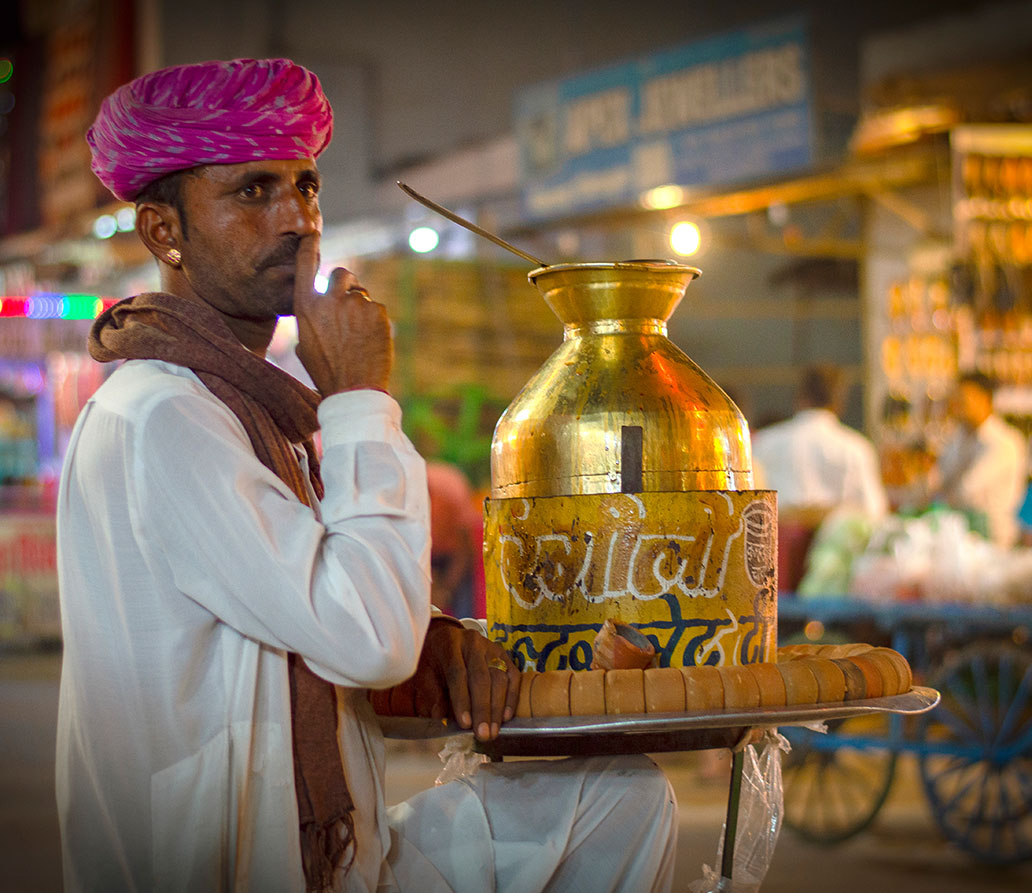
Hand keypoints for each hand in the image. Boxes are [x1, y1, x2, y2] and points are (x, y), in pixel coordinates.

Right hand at [293, 235, 392, 394]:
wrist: (354, 389)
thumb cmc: (326, 371)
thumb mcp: (306, 343)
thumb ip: (312, 318)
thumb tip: (322, 306)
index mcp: (305, 307)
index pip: (305, 266)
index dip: (309, 247)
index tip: (312, 234)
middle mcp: (329, 299)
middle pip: (341, 274)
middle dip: (347, 284)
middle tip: (350, 305)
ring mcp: (354, 304)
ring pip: (362, 296)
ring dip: (362, 310)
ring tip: (358, 338)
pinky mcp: (377, 311)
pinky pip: (376, 309)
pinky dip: (375, 322)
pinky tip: (370, 341)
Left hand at [410, 620, 519, 740]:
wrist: (445, 637)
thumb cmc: (434, 660)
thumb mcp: (426, 675)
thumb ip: (433, 696)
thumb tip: (441, 719)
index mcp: (449, 645)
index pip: (458, 674)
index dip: (462, 700)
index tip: (465, 724)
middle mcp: (473, 643)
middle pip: (481, 678)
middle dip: (483, 709)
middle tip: (483, 734)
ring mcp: (491, 648)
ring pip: (499, 678)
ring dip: (497, 708)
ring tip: (494, 731)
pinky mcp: (504, 655)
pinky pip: (513, 676)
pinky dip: (511, 698)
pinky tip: (506, 716)